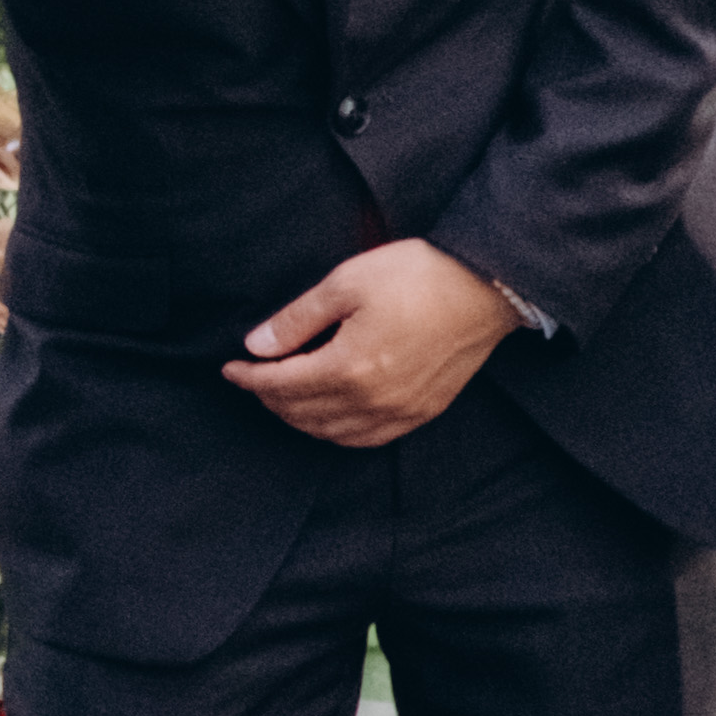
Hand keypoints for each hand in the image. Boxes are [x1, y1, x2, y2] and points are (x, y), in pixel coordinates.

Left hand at [226, 240, 521, 446]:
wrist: (486, 287)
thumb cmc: (417, 276)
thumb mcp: (346, 283)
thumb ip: (297, 319)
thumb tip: (257, 345)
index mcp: (349, 367)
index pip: (281, 385)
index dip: (249, 378)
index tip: (230, 368)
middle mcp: (373, 400)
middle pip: (303, 413)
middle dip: (269, 399)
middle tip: (253, 379)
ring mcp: (401, 411)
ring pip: (333, 433)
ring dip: (300, 420)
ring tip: (283, 398)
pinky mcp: (423, 412)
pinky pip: (369, 439)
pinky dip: (338, 434)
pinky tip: (329, 419)